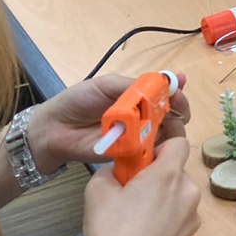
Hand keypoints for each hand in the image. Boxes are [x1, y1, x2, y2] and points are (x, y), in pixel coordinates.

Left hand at [28, 73, 189, 172]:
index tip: (179, 86)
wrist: (55, 128)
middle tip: (177, 105)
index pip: (165, 93)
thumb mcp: (107, 85)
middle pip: (173, 114)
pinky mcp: (131, 154)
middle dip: (180, 107)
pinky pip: (151, 151)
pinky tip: (158, 139)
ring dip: (174, 126)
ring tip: (169, 121)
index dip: (176, 90)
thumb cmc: (78, 101)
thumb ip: (134, 85)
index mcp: (138, 97)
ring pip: (167, 133)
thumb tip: (163, 82)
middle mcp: (143, 116)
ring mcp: (138, 136)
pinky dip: (159, 146)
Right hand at [83, 137, 201, 235]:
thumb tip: (116, 172)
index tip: (141, 160)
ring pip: (178, 198)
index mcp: (169, 175)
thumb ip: (109, 172)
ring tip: (134, 220)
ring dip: (162, 201)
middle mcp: (188, 193)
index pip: (179, 142)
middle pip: (177, 173)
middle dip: (157, 177)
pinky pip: (177, 222)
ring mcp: (192, 219)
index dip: (160, 146)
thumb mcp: (96, 192)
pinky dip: (164, 224)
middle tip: (131, 193)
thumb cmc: (113, 233)